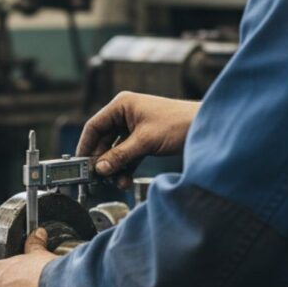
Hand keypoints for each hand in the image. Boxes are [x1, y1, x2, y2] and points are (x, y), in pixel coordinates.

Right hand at [77, 92, 200, 187]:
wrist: (207, 128)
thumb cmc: (179, 123)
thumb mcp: (144, 141)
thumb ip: (119, 156)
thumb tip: (99, 168)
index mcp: (122, 105)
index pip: (94, 126)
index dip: (86, 146)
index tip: (80, 164)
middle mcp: (125, 114)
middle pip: (104, 140)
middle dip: (103, 160)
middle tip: (98, 177)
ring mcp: (135, 127)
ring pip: (115, 150)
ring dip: (114, 167)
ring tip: (116, 181)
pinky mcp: (144, 139)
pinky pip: (127, 154)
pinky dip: (125, 167)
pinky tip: (125, 179)